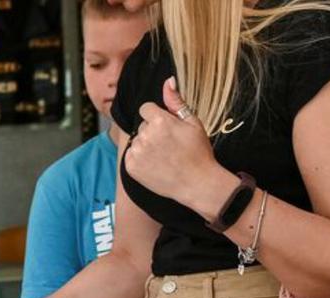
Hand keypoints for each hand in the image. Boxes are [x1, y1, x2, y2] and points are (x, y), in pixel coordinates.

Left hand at [125, 77, 229, 205]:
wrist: (197, 183)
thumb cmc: (198, 152)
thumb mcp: (193, 123)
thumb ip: (176, 102)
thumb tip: (168, 81)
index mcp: (160, 120)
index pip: (146, 109)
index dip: (157, 118)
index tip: (167, 129)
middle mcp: (145, 134)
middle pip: (142, 126)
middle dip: (153, 132)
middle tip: (169, 146)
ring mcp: (137, 151)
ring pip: (137, 140)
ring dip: (146, 146)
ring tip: (164, 157)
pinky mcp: (131, 166)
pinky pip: (131, 155)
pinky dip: (140, 160)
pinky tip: (155, 165)